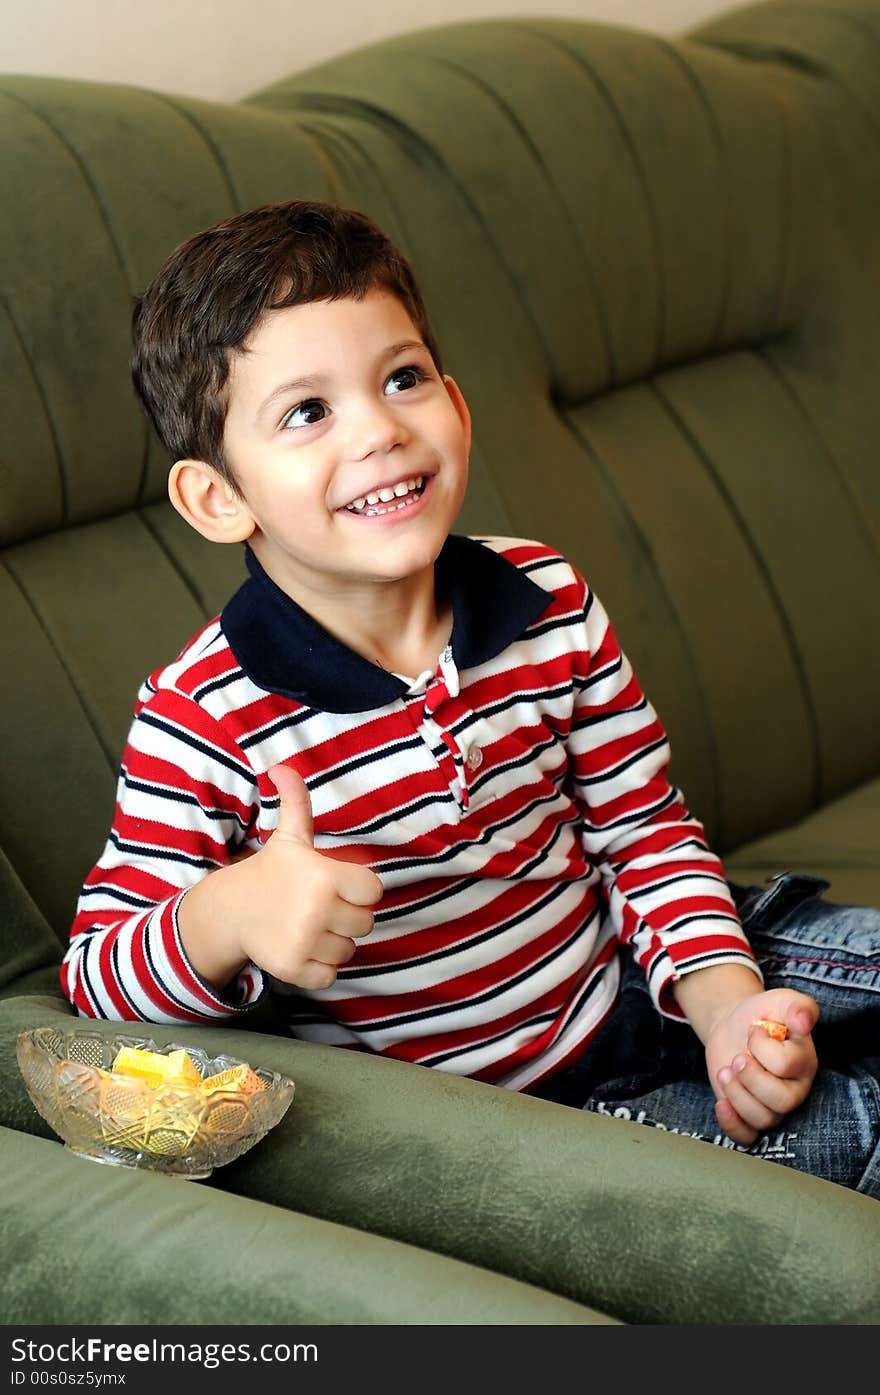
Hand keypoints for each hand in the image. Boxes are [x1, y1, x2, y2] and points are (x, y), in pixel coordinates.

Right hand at [179, 762, 381, 991]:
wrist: (231, 910)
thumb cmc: (271, 872)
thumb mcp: (288, 837)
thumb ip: (297, 802)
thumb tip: (282, 766)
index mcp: (324, 875)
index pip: (373, 891)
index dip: (358, 889)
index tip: (336, 886)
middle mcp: (317, 909)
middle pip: (365, 923)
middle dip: (347, 916)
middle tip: (320, 907)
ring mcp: (305, 941)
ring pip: (349, 950)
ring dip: (334, 942)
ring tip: (308, 926)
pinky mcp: (294, 968)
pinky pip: (330, 975)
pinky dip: (319, 967)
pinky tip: (301, 947)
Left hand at [705, 988, 818, 1145]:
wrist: (735, 1025)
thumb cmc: (762, 1014)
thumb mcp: (780, 1000)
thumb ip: (797, 1006)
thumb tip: (803, 1022)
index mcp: (804, 1061)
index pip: (786, 1065)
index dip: (762, 1047)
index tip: (752, 1031)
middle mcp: (794, 1088)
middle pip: (781, 1101)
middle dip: (751, 1077)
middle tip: (737, 1057)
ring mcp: (773, 1105)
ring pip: (763, 1118)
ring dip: (736, 1094)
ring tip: (726, 1071)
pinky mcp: (750, 1114)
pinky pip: (748, 1137)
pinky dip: (732, 1125)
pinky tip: (721, 1104)